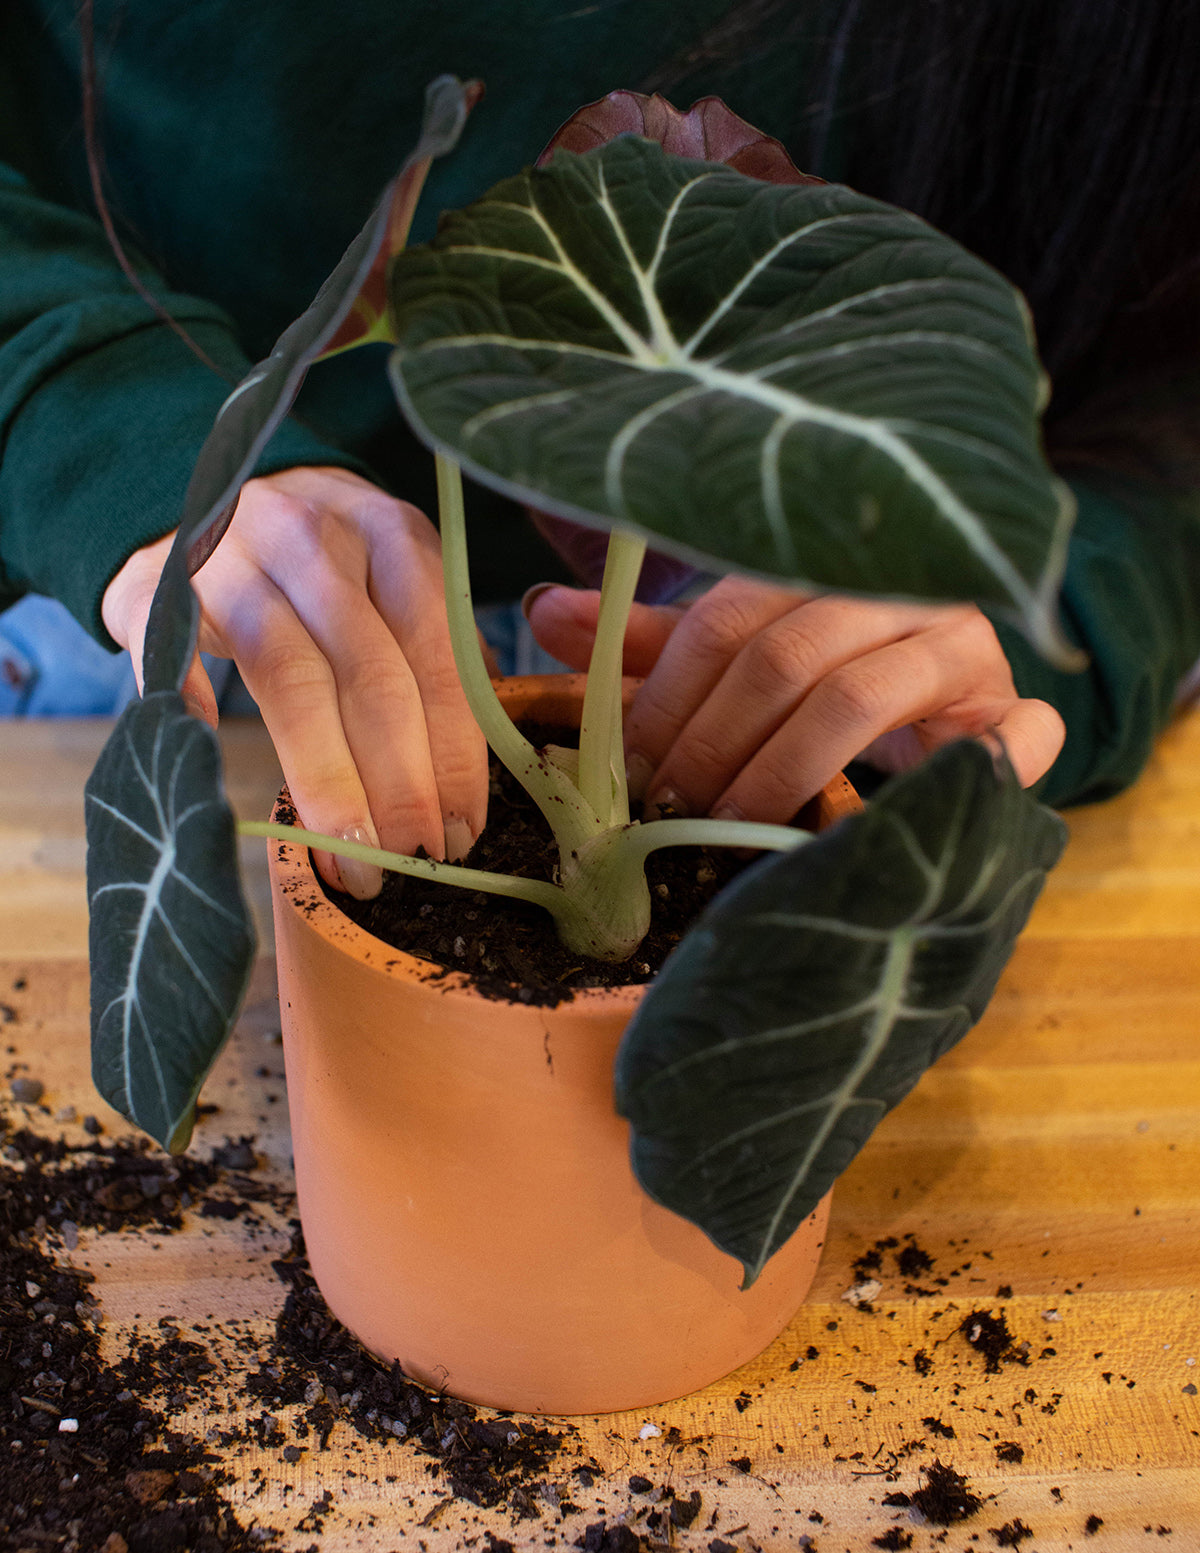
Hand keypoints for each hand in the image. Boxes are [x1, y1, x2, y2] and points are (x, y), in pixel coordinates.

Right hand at [102, 466, 488, 895]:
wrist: (201, 489)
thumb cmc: (317, 560)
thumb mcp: (390, 571)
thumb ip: (436, 644)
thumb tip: (489, 745)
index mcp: (393, 537)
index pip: (438, 657)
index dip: (454, 754)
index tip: (463, 831)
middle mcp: (317, 539)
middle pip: (371, 675)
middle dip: (401, 783)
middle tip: (414, 860)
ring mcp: (233, 558)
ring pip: (291, 679)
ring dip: (327, 781)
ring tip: (352, 857)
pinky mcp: (156, 583)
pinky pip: (177, 656)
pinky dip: (200, 714)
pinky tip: (225, 785)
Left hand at [525, 574, 1064, 823]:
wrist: (951, 693)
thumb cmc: (829, 677)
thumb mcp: (742, 657)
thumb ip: (657, 645)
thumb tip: (545, 615)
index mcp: (820, 569)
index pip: (726, 622)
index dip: (666, 698)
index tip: (628, 767)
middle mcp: (893, 591)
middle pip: (784, 658)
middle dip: (712, 744)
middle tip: (665, 811)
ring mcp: (962, 647)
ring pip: (857, 698)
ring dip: (779, 773)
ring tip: (726, 828)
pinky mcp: (1013, 709)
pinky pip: (1011, 734)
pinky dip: (966, 767)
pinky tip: (912, 804)